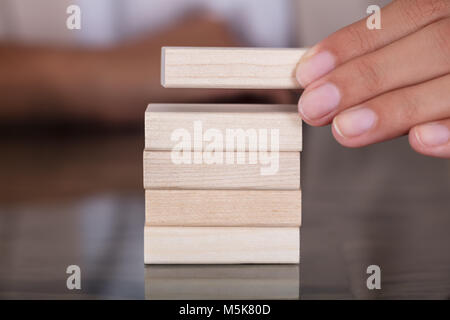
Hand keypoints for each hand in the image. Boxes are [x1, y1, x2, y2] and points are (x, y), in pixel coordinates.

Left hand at [296, 0, 449, 157]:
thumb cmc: (447, 63)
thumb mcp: (425, 48)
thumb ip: (390, 64)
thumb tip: (329, 89)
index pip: (407, 17)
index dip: (354, 45)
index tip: (308, 73)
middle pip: (429, 47)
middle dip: (364, 78)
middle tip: (316, 106)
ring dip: (395, 108)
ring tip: (346, 128)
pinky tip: (420, 138)